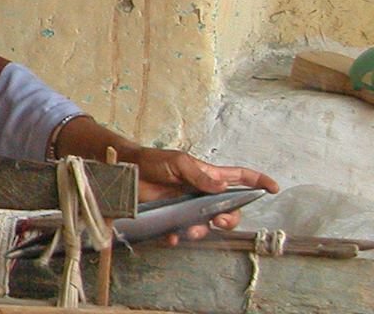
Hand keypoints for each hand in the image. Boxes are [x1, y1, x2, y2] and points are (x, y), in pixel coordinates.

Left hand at [122, 147, 280, 243]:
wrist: (126, 171)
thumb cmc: (153, 161)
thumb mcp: (178, 162)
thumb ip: (200, 175)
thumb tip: (223, 187)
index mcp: (209, 177)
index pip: (240, 178)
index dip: (258, 182)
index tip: (274, 188)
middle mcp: (203, 194)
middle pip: (229, 211)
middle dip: (230, 219)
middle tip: (218, 221)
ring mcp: (188, 207)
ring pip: (207, 226)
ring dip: (203, 231)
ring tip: (191, 230)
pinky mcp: (172, 218)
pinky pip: (182, 233)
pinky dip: (180, 237)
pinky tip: (173, 237)